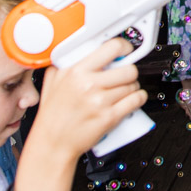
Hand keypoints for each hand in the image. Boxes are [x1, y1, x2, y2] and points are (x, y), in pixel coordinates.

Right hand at [29, 37, 146, 160]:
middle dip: (129, 71)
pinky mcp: (109, 117)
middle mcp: (88, 85)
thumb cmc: (52, 116)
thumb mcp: (52, 82)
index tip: (127, 50)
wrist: (52, 144)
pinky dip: (138, 98)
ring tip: (122, 90)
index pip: (112, 48)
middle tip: (124, 75)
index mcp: (76, 72)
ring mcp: (100, 102)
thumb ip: (65, 63)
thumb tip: (81, 48)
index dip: (125, 47)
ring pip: (133, 85)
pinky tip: (132, 99)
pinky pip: (136, 100)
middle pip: (129, 68)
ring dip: (132, 87)